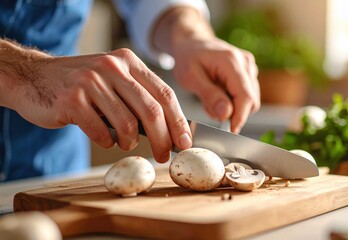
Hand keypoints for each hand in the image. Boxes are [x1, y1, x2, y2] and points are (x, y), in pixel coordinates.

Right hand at [0, 42, 191, 162]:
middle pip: (151, 110)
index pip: (164, 93)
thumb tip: (169, 131)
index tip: (185, 142)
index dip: (178, 121)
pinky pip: (101, 131)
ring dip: (130, 142)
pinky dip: (107, 142)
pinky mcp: (72, 99)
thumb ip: (139, 98)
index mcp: (128, 61)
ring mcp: (90, 81)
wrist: (34, 77)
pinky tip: (104, 138)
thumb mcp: (113, 80)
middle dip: (162, 139)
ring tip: (125, 143)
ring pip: (127, 124)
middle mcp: (112, 67)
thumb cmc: (81, 85)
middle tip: (163, 155)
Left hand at [154, 7, 259, 132]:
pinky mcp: (249, 72)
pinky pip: (247, 94)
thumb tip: (226, 114)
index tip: (230, 131)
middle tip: (210, 108)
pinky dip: (233, 100)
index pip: (245, 96)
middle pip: (251, 100)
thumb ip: (209, 95)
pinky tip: (218, 93)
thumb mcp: (190, 77)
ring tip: (211, 97)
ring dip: (232, 107)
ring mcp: (249, 66)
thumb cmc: (188, 57)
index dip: (240, 117)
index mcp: (231, 61)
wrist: (191, 42)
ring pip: (250, 99)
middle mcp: (245, 62)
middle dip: (234, 112)